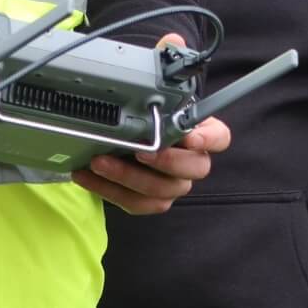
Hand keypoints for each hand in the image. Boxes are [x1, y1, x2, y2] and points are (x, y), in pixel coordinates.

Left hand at [71, 114, 229, 212]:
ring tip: (99, 162)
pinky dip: (108, 190)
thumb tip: (144, 103)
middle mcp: (194, 163)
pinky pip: (135, 204)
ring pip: (161, 191)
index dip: (208, 140)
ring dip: (126, 177)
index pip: (220, 137)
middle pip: (194, 169)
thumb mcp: (159, 109)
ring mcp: (175, 186)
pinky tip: (88, 176)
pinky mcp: (154, 202)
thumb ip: (160, 108)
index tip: (191, 138)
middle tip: (139, 151)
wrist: (132, 141)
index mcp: (203, 135)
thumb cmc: (150, 120)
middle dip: (165, 161)